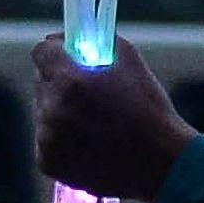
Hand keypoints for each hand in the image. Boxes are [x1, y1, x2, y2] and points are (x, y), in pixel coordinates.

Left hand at [32, 34, 194, 202]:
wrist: (162, 164)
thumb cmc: (150, 110)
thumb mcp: (129, 61)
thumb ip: (97, 43)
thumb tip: (76, 38)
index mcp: (68, 80)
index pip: (41, 51)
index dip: (57, 51)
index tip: (69, 55)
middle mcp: (52, 109)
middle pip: (42, 82)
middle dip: (60, 82)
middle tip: (89, 93)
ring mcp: (47, 138)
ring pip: (43, 112)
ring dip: (61, 111)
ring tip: (95, 122)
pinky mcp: (48, 162)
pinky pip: (47, 140)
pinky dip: (62, 139)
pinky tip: (89, 142)